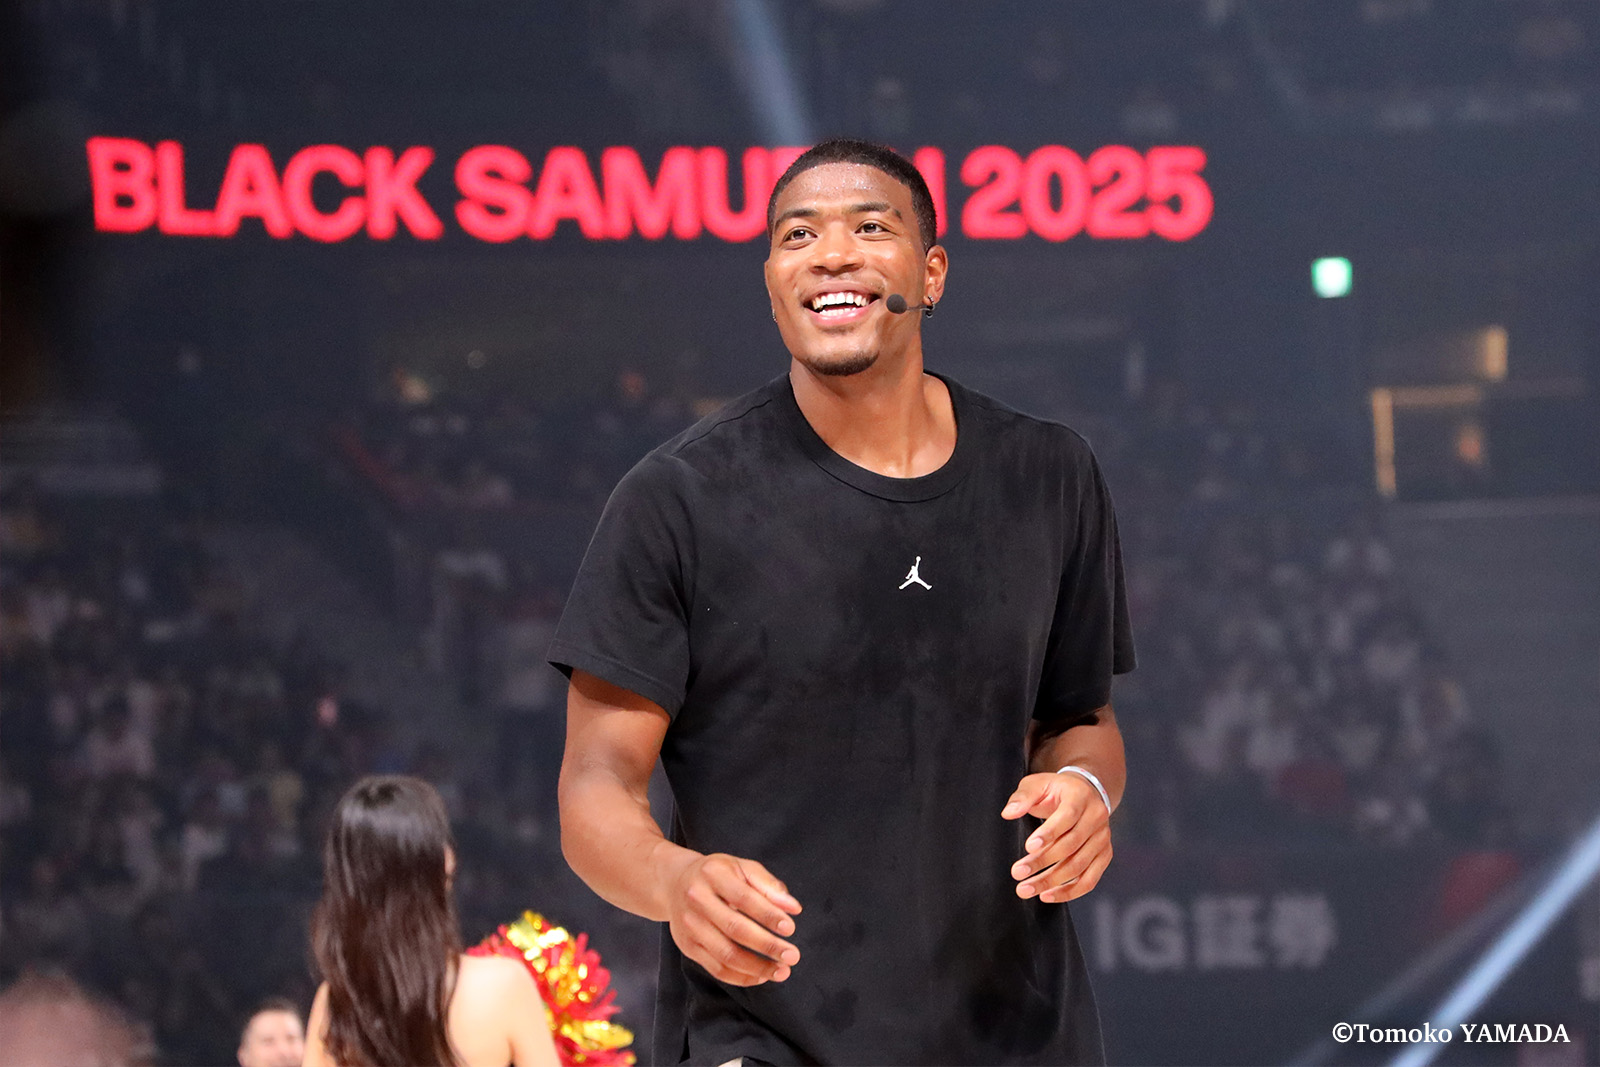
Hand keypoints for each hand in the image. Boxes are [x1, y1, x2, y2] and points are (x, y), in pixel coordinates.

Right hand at [665, 852, 801, 986]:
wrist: (675, 883)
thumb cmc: (719, 875)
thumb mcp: (742, 868)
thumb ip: (769, 886)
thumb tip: (794, 909)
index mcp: (713, 874)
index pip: (744, 898)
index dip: (768, 915)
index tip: (790, 928)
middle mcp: (696, 900)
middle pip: (734, 929)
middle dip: (767, 945)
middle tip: (792, 956)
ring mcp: (689, 926)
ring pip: (725, 954)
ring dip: (757, 967)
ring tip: (782, 971)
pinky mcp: (687, 947)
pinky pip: (717, 969)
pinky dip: (742, 977)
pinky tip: (761, 976)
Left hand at [1001, 771, 1111, 902]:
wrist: (1085, 793)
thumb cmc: (1057, 790)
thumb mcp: (1037, 784)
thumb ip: (1023, 797)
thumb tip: (1008, 813)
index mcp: (1080, 797)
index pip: (1067, 817)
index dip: (1049, 833)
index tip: (1029, 847)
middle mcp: (1096, 818)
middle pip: (1071, 845)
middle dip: (1043, 862)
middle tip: (1018, 873)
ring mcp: (1102, 839)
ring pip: (1079, 866)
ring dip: (1051, 881)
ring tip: (1026, 889)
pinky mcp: (1104, 855)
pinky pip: (1089, 880)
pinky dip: (1069, 892)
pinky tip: (1047, 895)